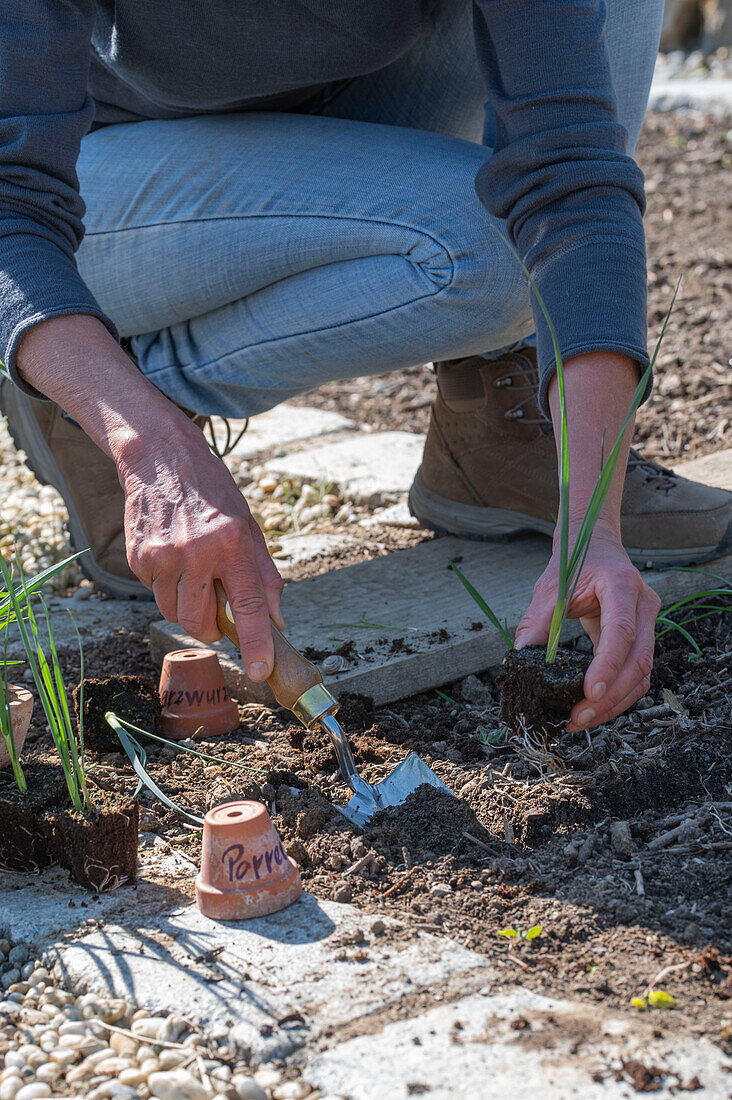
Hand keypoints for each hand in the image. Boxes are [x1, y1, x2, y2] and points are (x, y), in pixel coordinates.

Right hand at [120, 429, 283, 681]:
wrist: (162, 460)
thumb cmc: (214, 495)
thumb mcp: (249, 528)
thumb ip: (266, 577)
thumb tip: (277, 623)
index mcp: (232, 543)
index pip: (248, 604)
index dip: (255, 642)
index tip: (261, 671)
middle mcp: (196, 551)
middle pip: (200, 622)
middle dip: (211, 628)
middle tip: (218, 610)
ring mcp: (162, 556)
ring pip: (174, 613)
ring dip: (187, 607)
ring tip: (194, 572)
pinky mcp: (138, 558)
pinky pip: (155, 593)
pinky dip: (168, 587)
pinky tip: (173, 558)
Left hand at [514, 526, 660, 731]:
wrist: (595, 546)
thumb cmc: (573, 563)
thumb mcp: (549, 588)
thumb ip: (536, 622)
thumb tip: (519, 658)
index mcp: (621, 585)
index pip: (621, 631)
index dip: (607, 665)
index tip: (589, 693)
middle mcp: (643, 605)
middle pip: (638, 661)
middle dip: (610, 696)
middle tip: (577, 718)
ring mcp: (648, 622)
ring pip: (642, 674)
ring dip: (615, 703)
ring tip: (580, 720)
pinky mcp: (643, 638)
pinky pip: (636, 674)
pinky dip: (617, 695)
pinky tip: (592, 708)